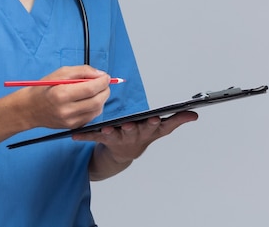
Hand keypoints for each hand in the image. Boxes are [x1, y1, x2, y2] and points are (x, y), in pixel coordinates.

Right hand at [21, 66, 111, 129]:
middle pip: (97, 101)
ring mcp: (70, 121)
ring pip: (97, 110)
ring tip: (96, 91)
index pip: (90, 88)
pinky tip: (88, 100)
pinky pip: (91, 117)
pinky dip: (95, 107)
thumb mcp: (60, 73)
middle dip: (105, 90)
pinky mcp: (72, 127)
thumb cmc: (44, 88)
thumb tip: (100, 74)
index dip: (102, 82)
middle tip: (104, 83)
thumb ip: (82, 71)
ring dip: (101, 99)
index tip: (106, 76)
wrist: (30, 109)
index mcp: (61, 94)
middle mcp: (66, 110)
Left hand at [74, 111, 198, 165]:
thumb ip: (176, 120)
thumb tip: (194, 114)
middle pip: (132, 131)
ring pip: (113, 135)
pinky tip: (74, 135)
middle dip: (131, 128)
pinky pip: (92, 136)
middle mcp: (132, 136)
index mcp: (146, 131)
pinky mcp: (102, 139)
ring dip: (109, 132)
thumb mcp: (160, 129)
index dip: (152, 124)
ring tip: (105, 129)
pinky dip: (84, 136)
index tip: (152, 118)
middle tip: (128, 124)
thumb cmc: (141, 135)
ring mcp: (117, 138)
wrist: (122, 154)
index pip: (152, 127)